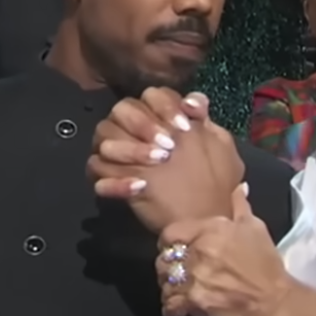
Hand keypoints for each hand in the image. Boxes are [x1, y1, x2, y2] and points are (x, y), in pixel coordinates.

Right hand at [88, 88, 244, 233]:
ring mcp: (117, 154)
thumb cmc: (208, 179)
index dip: (166, 106)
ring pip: (105, 139)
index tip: (185, 125)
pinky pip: (97, 172)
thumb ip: (205, 119)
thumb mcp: (218, 147)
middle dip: (144, 124)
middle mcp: (134, 130)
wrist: (201, 219)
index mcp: (160, 118)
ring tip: (158, 163)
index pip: (152, 96)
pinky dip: (116, 181)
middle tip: (167, 146)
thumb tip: (192, 101)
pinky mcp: (108, 180)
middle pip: (122, 110)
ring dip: (130, 150)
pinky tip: (139, 187)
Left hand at [156, 186, 293, 315]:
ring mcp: (193, 279)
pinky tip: (179, 308)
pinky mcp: (194, 303)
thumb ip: (240, 205)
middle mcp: (197, 253)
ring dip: (170, 287)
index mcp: (209, 231)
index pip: (170, 233)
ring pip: (165, 283)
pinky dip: (172, 308)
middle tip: (178, 271)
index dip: (169, 242)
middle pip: (164, 259)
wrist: (274, 301)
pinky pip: (169, 305)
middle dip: (169, 266)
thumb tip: (240, 186)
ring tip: (179, 290)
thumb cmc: (266, 264)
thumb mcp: (256, 227)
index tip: (175, 248)